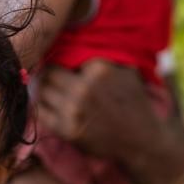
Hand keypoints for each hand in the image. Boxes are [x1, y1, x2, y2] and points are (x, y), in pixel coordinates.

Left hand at [36, 60, 183, 183]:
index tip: (61, 64)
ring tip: (52, 92)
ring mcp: (74, 110)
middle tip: (52, 78)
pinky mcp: (68, 130)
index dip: (62, 60)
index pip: (66, 56)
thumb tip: (76, 41)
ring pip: (44, 91)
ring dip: (46, 91)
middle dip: (51, 75)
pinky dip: (44, 108)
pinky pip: (42, 113)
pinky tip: (51, 107)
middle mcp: (85, 88)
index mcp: (100, 69)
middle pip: (50, 72)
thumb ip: (104, 58)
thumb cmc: (134, 105)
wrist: (141, 142)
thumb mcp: (127, 72)